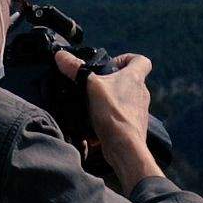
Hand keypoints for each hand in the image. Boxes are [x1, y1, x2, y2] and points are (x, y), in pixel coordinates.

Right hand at [67, 48, 160, 185]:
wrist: (125, 147)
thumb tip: (60, 55)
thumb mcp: (90, 86)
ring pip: (126, 99)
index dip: (127, 58)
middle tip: (96, 86)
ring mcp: (140, 110)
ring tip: (95, 105)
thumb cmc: (112, 112)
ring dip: (112, 99)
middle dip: (114, 81)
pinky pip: (124, 116)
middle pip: (130, 80)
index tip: (111, 65)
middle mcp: (142, 93)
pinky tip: (98, 122)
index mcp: (135, 78)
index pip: (142, 60)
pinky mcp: (136, 126)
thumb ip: (75, 69)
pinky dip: (112, 116)